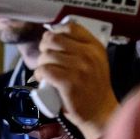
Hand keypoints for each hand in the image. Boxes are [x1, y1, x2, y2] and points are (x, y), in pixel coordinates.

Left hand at [34, 22, 118, 138]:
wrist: (100, 112)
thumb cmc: (93, 87)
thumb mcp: (94, 62)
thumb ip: (80, 48)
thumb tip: (51, 37)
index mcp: (94, 46)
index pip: (70, 27)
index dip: (55, 32)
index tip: (51, 44)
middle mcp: (88, 55)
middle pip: (53, 40)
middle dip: (44, 49)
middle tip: (45, 60)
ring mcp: (79, 69)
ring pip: (47, 56)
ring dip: (41, 64)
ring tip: (45, 73)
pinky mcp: (69, 83)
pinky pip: (45, 70)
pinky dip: (39, 74)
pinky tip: (43, 79)